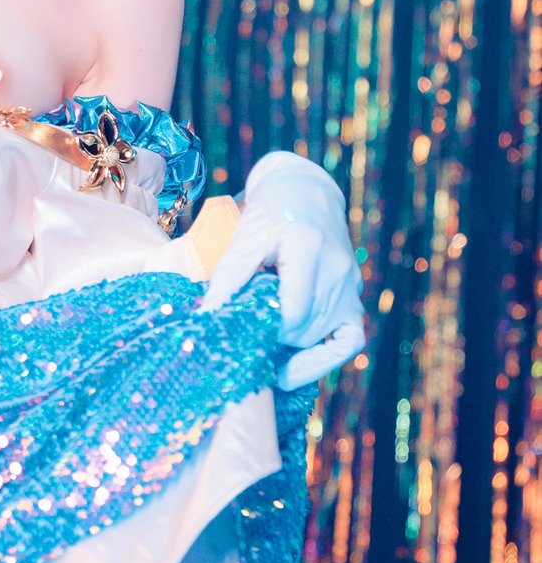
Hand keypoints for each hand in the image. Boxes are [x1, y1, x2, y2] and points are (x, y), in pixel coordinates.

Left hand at [196, 150, 365, 389]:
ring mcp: (350, 285)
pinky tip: (295, 368)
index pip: (293, 312)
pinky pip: (349, 340)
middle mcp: (337, 269)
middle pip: (305, 329)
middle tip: (244, 336)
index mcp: (308, 248)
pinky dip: (323, 357)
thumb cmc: (269, 213)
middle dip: (273, 338)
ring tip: (262, 346)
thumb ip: (229, 276)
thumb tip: (208, 314)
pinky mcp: (354, 295)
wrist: (303, 195)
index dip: (265, 328)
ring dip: (292, 347)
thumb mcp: (244, 237)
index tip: (239, 328)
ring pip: (322, 337)